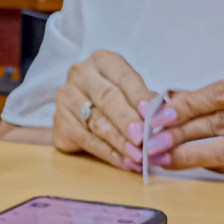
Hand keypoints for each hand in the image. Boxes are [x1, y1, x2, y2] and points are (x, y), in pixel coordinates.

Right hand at [53, 49, 177, 171]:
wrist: (86, 104)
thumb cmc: (119, 94)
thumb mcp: (133, 88)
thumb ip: (146, 100)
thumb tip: (164, 116)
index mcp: (103, 60)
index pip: (124, 78)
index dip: (139, 97)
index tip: (151, 115)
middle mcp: (81, 75)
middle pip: (107, 99)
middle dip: (127, 122)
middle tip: (143, 140)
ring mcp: (66, 98)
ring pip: (96, 123)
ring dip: (120, 143)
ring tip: (139, 157)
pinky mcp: (59, 123)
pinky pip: (86, 141)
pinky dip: (108, 154)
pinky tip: (124, 162)